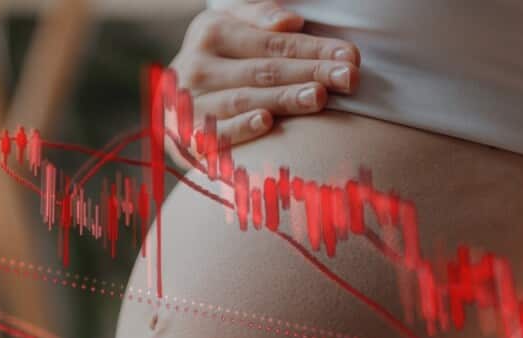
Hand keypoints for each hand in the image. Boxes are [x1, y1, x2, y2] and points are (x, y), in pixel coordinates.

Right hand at [167, 1, 359, 151]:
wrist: (172, 103)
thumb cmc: (219, 61)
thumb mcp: (232, 28)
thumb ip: (259, 18)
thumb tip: (290, 21)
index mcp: (211, 31)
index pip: (273, 41)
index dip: (313, 48)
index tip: (350, 56)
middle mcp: (197, 64)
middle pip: (264, 69)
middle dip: (310, 72)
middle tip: (348, 78)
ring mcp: (190, 100)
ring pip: (245, 98)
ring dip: (283, 98)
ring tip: (318, 97)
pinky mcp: (185, 134)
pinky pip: (216, 131)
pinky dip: (241, 127)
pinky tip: (267, 121)